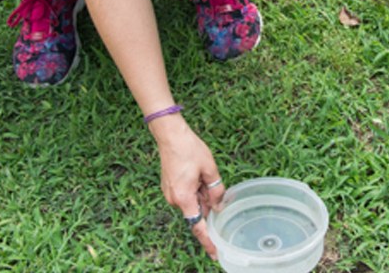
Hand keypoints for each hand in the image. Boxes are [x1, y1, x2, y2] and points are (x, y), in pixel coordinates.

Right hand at [150, 116, 226, 258]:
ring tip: (202, 173)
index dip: (207, 241)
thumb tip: (219, 205)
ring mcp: (170, 193)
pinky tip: (198, 175)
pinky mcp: (169, 187)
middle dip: (207, 204)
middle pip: (197, 211)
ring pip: (192, 203)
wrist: (170, 135)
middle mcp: (174, 199)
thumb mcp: (209, 169)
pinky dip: (195, 191)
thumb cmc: (189, 149)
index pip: (198, 227)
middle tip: (209, 181)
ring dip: (201, 195)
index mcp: (184, 198)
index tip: (214, 253)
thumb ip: (216, 190)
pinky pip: (185, 196)